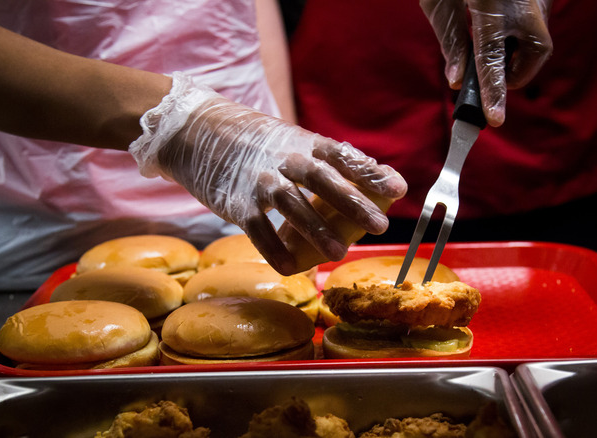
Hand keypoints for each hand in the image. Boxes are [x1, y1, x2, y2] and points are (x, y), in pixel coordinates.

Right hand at [130, 73, 406, 274]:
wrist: (198, 134)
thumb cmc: (257, 143)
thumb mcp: (294, 142)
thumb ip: (331, 160)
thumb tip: (378, 180)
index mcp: (303, 143)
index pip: (343, 156)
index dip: (370, 172)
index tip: (398, 188)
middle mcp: (284, 159)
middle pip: (323, 180)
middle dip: (353, 203)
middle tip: (380, 225)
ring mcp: (259, 181)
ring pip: (292, 206)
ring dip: (317, 231)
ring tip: (339, 253)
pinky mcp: (237, 203)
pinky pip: (258, 229)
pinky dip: (274, 250)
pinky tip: (291, 268)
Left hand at [420, 0, 552, 126]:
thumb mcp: (439, 2)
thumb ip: (450, 40)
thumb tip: (455, 80)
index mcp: (488, 5)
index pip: (492, 59)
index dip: (493, 92)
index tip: (494, 119)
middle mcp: (521, 2)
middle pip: (533, 52)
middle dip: (514, 72)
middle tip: (491, 81)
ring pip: (539, 40)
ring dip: (518, 54)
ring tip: (492, 52)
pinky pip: (536, 25)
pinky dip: (520, 37)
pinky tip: (499, 31)